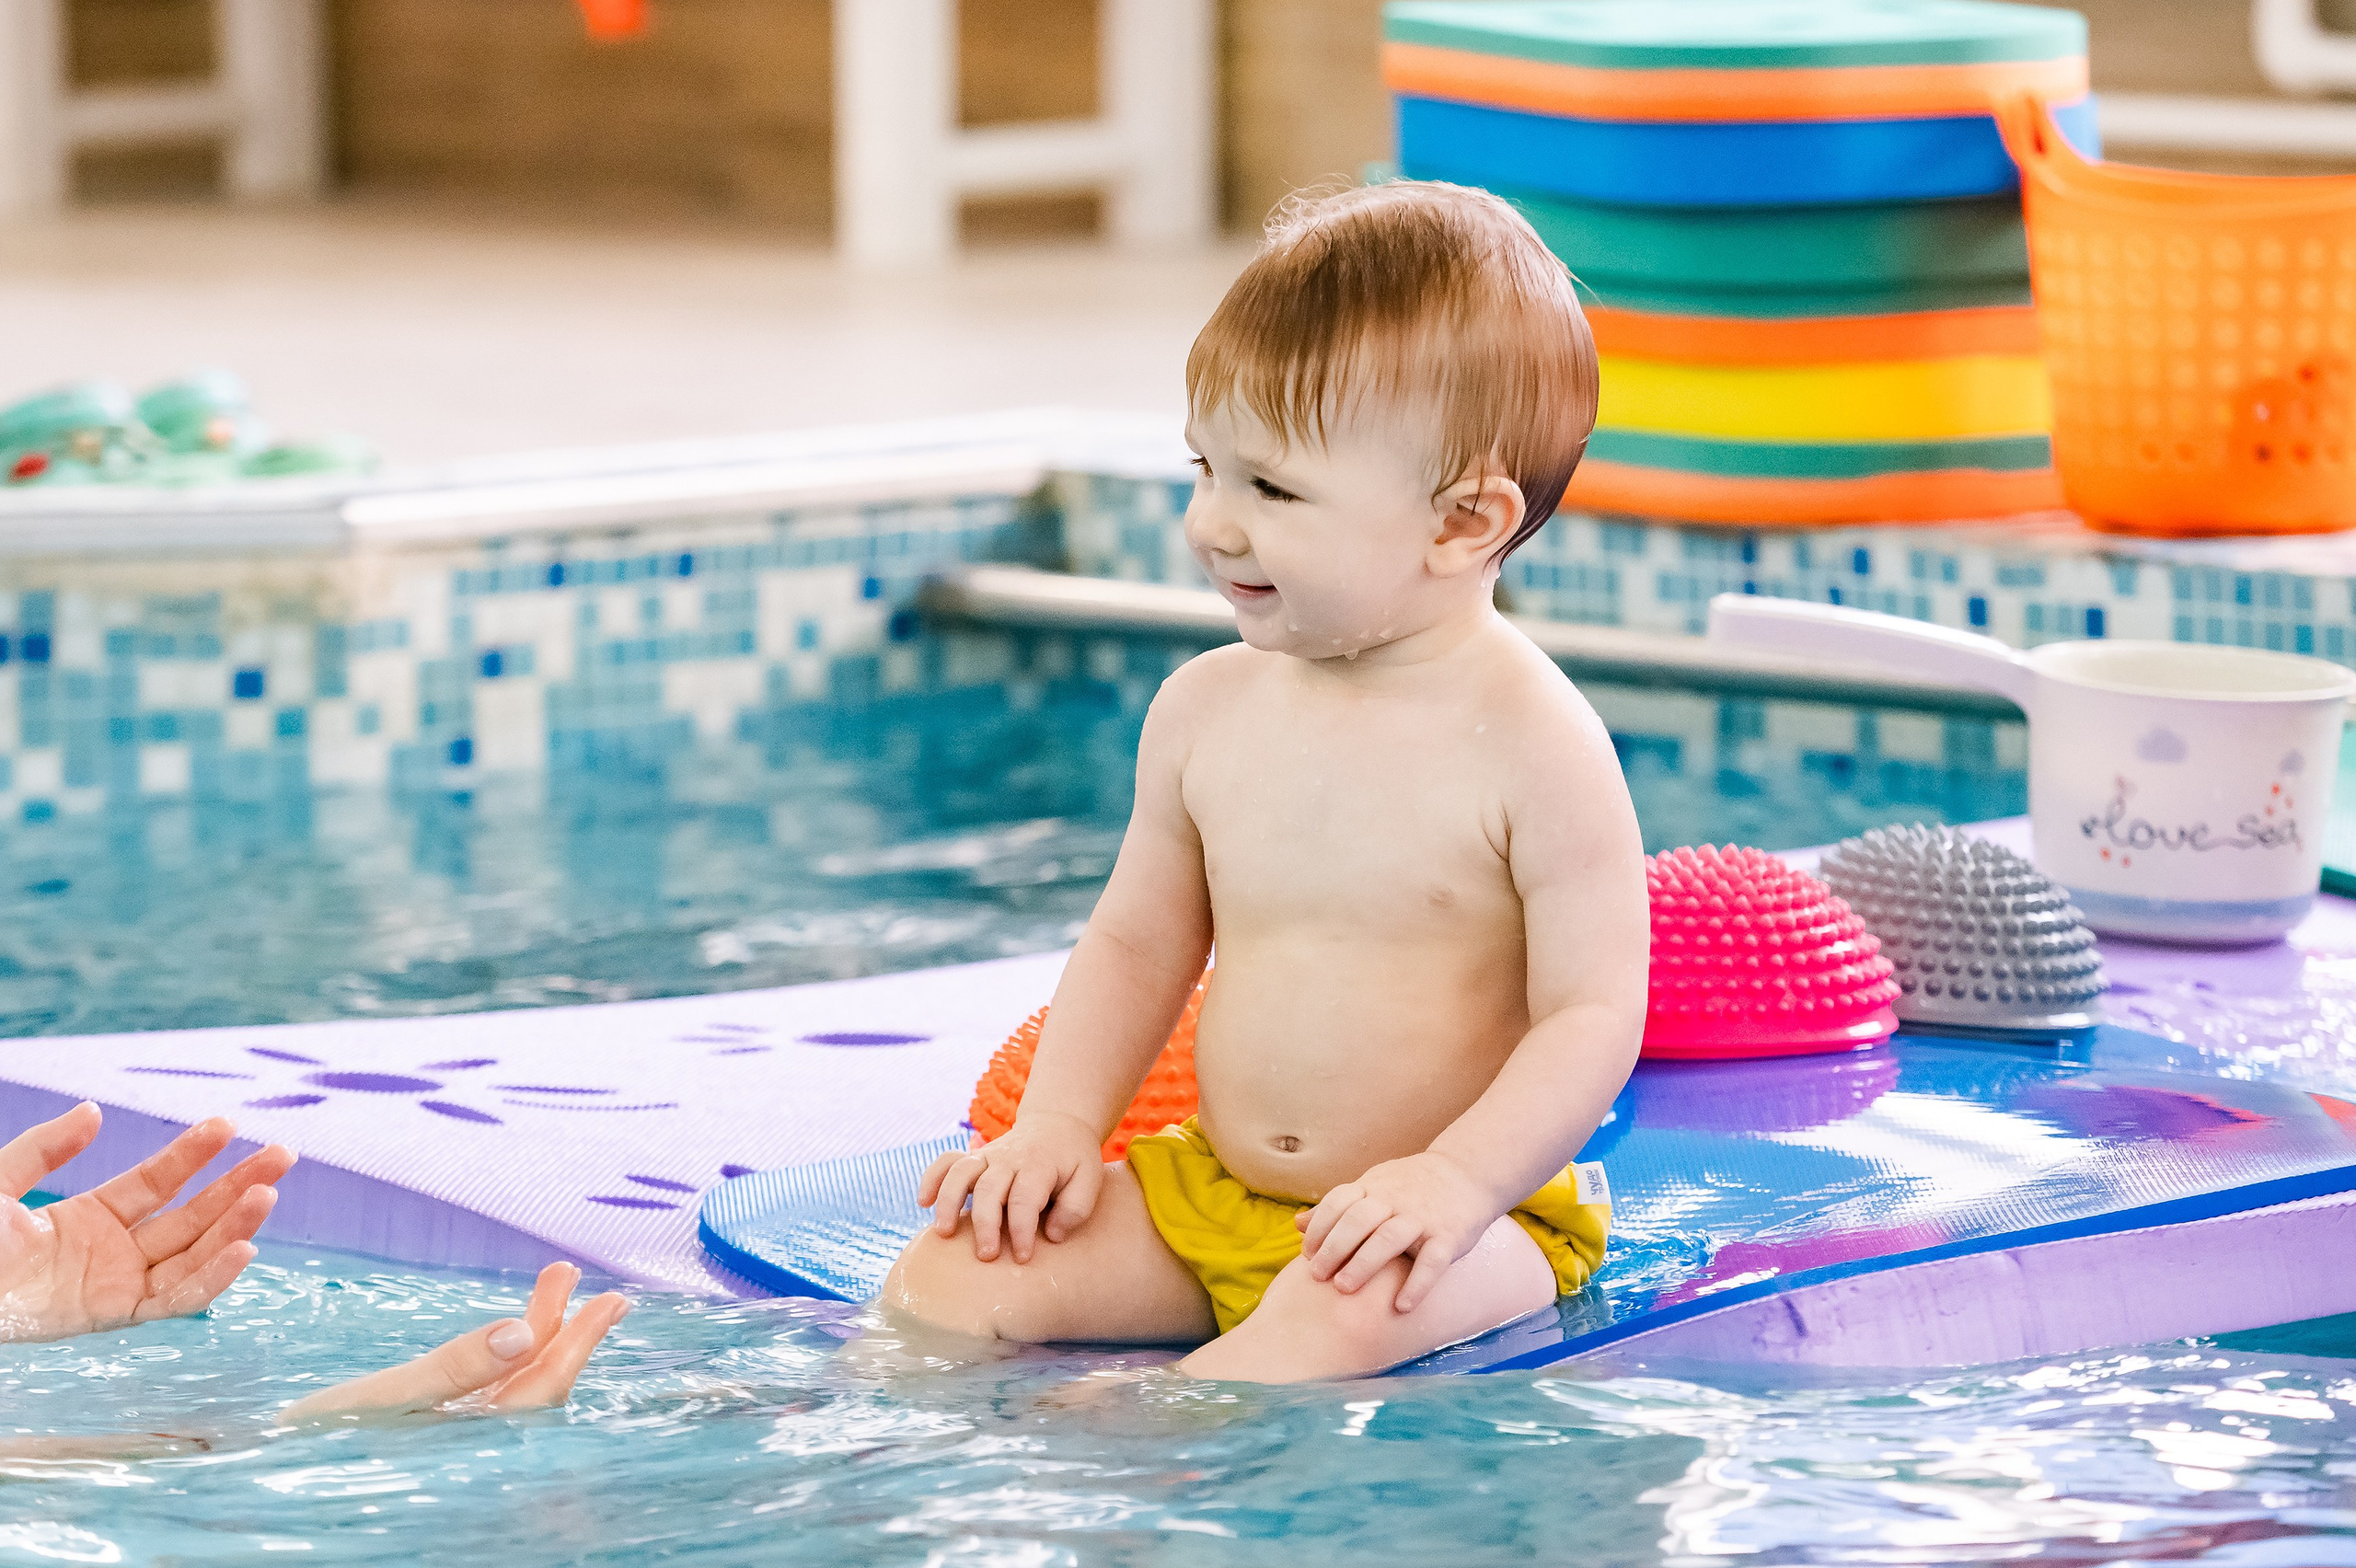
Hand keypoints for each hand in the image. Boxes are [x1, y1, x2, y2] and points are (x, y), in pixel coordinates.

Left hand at [0, 1103, 293, 1343]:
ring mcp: (116, 1284)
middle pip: (192, 1216)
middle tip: (284, 1155)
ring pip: (194, 1253)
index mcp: (89, 1219)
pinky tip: (243, 1248)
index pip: (158, 1183)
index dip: (193, 1154)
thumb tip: (95, 1113)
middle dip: (239, 1185)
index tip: (228, 1124)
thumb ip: (43, 1149)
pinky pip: (175, 1298)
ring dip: (235, 1225)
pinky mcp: (112, 1316)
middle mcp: (113, 1252)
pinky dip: (213, 1277)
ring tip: (269, 1194)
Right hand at [282, 1262, 628, 1422]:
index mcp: (467, 1450)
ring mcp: (451, 1445)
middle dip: (568, 1337)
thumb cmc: (306, 1442)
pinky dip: (504, 1357)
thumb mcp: (380, 1397)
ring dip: (539, 1338)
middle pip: (535, 1392)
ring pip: (511, 1391)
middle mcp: (468, 1452)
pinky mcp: (429, 1437)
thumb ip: (452, 1367)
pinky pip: (483, 1396)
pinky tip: (515, 1332)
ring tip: (559, 1289)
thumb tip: (521, 1333)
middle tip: (608, 1293)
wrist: (251, 1475)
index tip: (609, 1298)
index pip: (540, 1397)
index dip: (577, 1346)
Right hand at [918, 1112, 1105, 1263]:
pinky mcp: (974, 1157)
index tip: (1024, 1257)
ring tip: (944, 1233)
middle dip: (985, 1223)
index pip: (1025, 1198)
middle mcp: (1009, 1158)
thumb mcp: (1089, 1180)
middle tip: (986, 1256)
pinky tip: (923, 1202)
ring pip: (961, 1172)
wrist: (1058, 1124)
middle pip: (989, 1188)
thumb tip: (1052, 1234)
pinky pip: (946, 1161)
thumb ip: (1076, 1208)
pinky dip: (931, 1178)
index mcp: (1039, 1164)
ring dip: (949, 1201)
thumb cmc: (1074, 1160)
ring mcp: (988, 1155)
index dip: (1022, 1230)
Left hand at [1295, 1150, 1497, 1314]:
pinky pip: (1432, 1261)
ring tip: (1343, 1289)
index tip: (1306, 1254)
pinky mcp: (1450, 1235)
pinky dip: (1417, 1284)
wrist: (1468, 1173)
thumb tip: (1296, 1224)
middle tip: (1317, 1277)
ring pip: (1389, 1238)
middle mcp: (1396, 1200)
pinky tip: (1401, 1306)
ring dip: (1363, 1264)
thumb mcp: (1373, 1187)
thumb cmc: (1411, 1187)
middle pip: (1358, 1219)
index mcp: (1374, 1187)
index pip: (1339, 1202)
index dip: (1319, 1227)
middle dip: (1334, 1248)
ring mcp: (1423, 1217)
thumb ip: (1338, 1207)